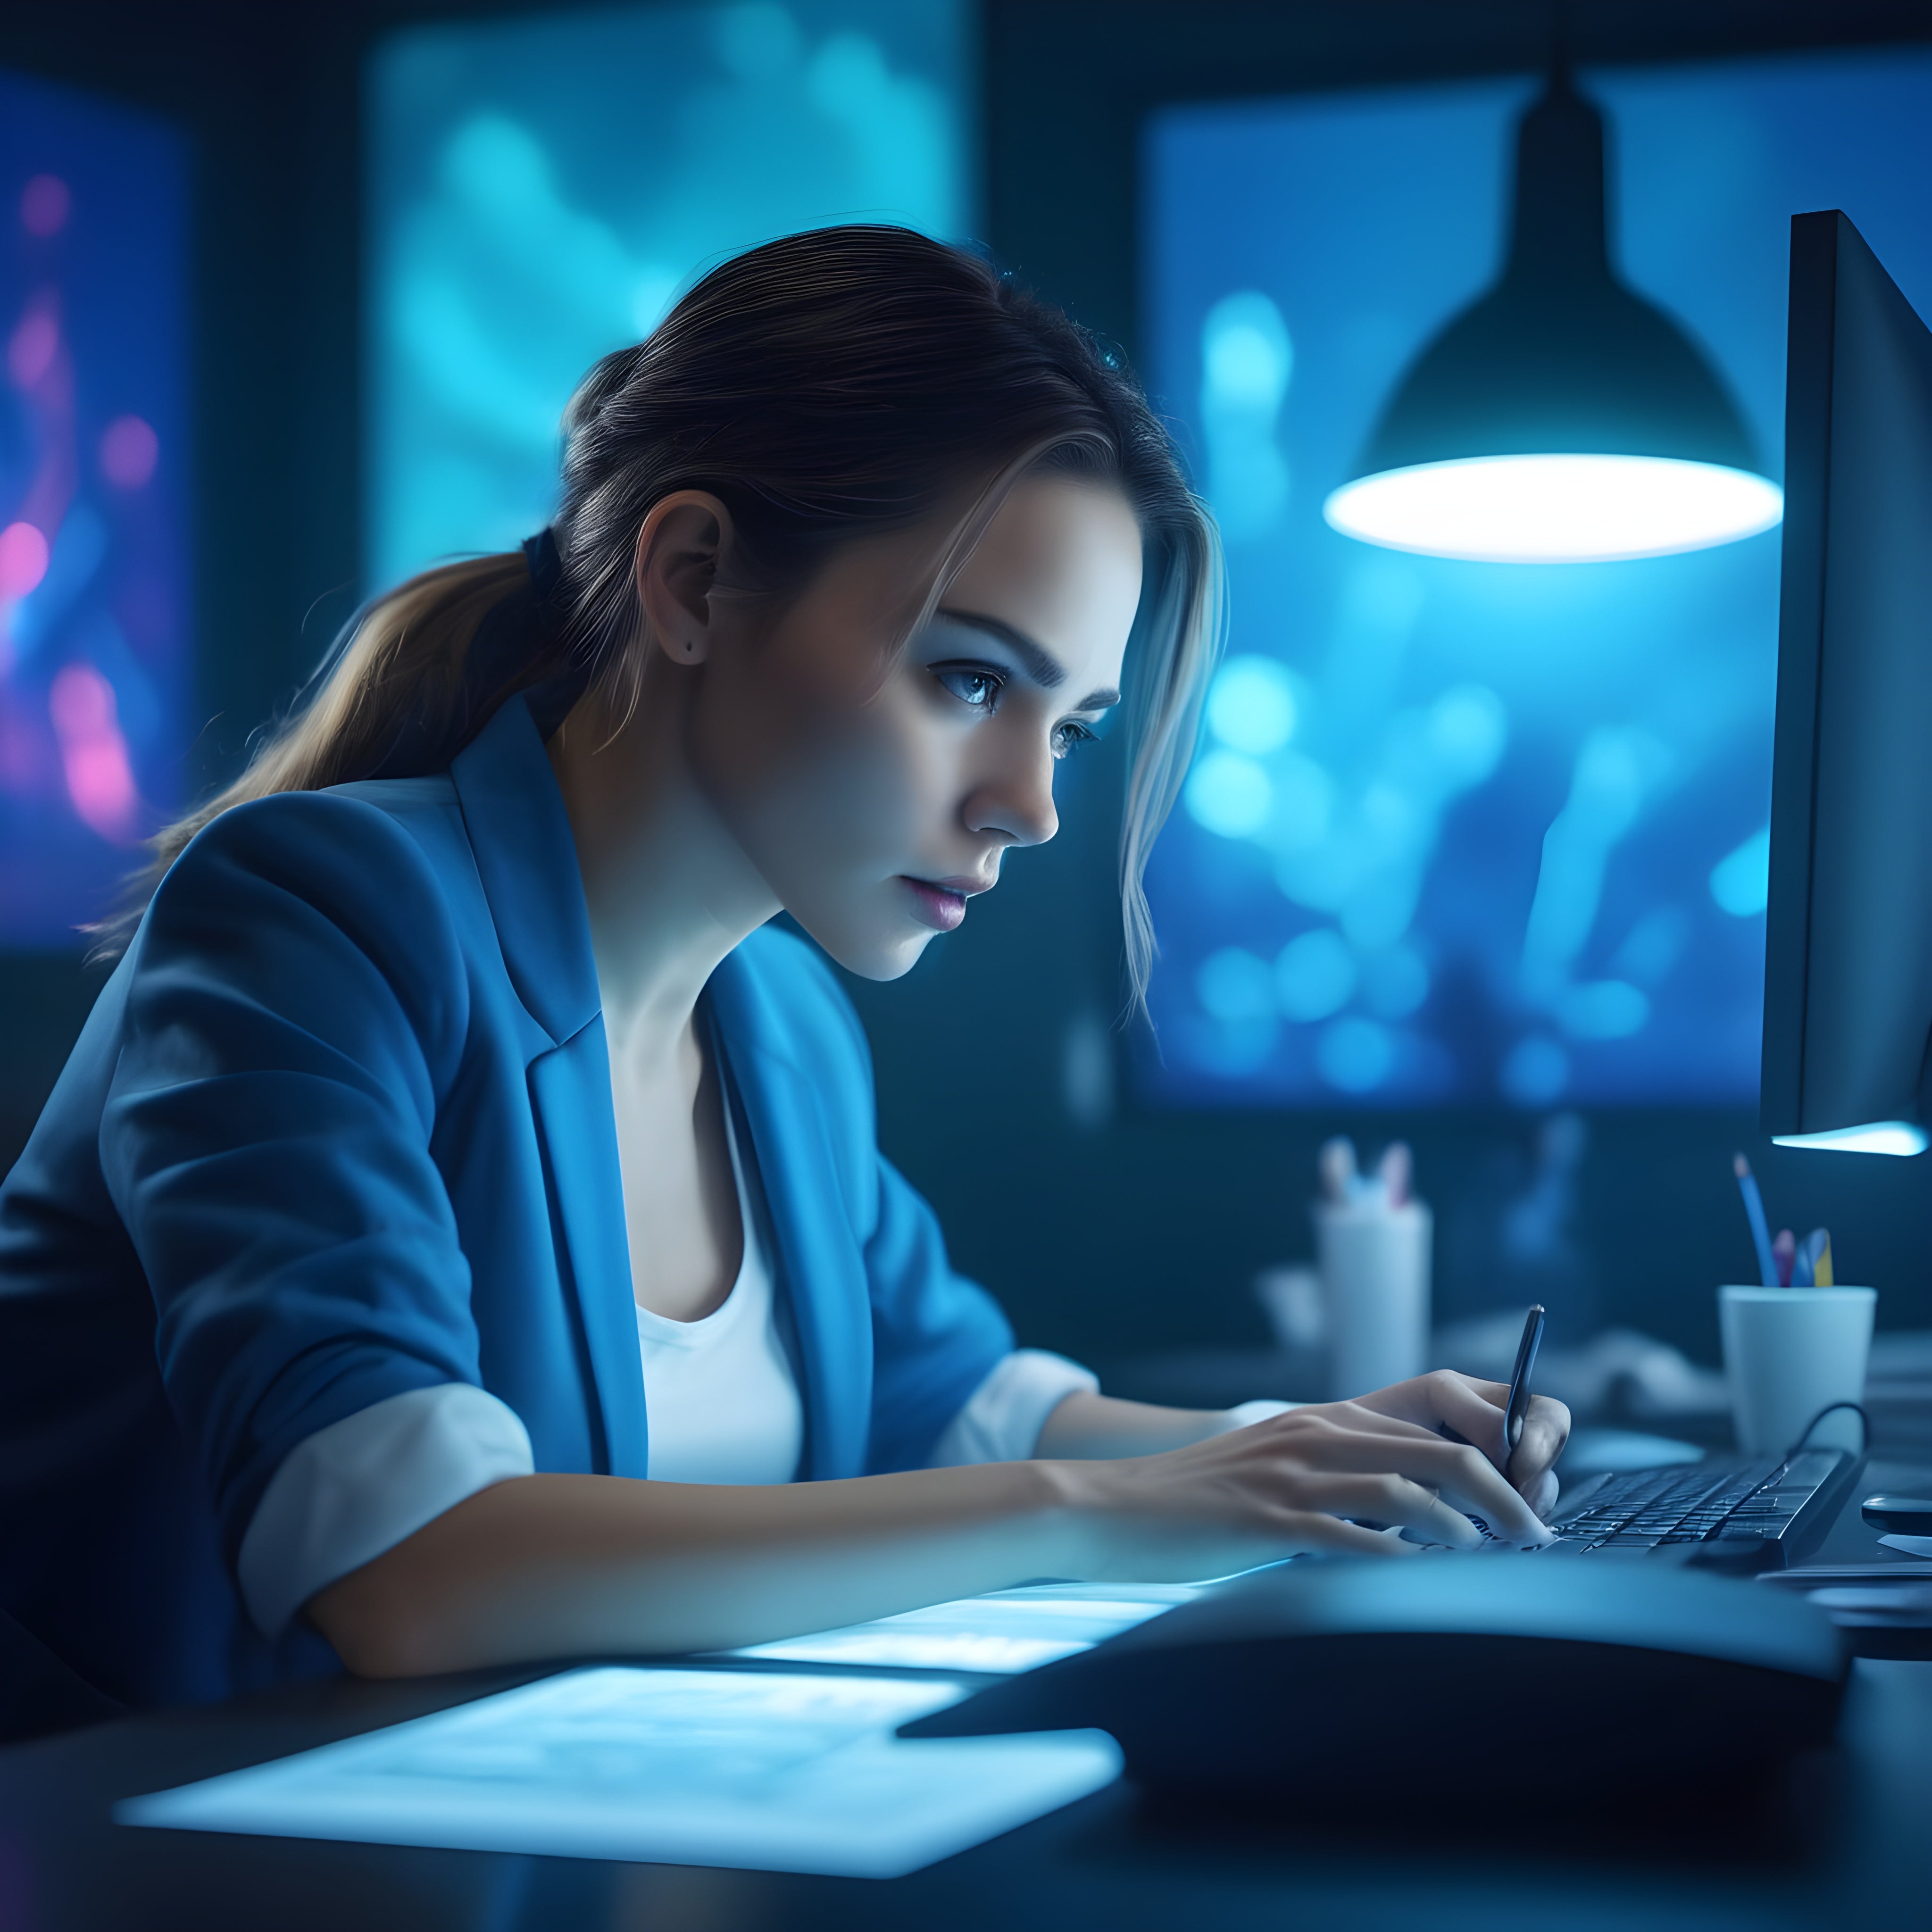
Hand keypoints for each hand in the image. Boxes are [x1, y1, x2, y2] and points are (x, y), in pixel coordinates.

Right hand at [1059, 1375, 1563, 1581]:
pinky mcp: (1267, 1519)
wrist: (1113, 1505)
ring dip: (1463, 1529)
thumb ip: (1340, 1469)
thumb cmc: (1201, 1497)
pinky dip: (1399, 1560)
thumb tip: (1417, 1505)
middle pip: (1438, 1453)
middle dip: (1503, 1494)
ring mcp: (1291, 1476)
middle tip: (1536, 1535)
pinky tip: (1424, 1581)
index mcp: (1325, 1419)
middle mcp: (1316, 1437)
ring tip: (1495, 1559)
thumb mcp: (1278, 1464)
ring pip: (1404, 1489)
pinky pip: (1351, 1537)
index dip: (1494, 1447)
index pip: (1434, 1416)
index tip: (1526, 1490)